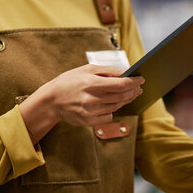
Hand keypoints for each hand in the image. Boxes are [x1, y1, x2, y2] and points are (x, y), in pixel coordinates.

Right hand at [19, 64, 144, 141]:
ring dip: (125, 100)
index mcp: (90, 84)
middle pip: (121, 96)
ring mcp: (90, 112)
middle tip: (139, 87)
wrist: (51, 101)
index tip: (141, 79)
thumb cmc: (69, 82)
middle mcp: (91, 99)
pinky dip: (113, 110)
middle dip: (133, 91)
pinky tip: (112, 103)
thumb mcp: (86, 69)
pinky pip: (109, 117)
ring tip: (130, 94)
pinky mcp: (88, 122)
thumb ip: (107, 71)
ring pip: (116, 107)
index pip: (120, 84)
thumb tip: (125, 72)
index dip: (134, 82)